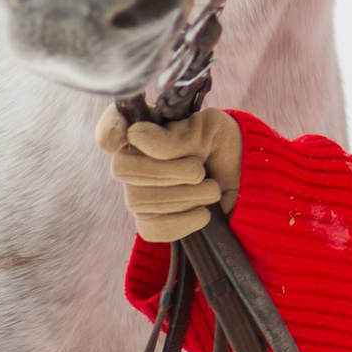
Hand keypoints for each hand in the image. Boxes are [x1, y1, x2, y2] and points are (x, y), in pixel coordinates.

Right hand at [97, 106, 243, 242]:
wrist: (241, 179)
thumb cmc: (220, 145)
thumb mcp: (209, 129)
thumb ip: (177, 134)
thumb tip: (137, 136)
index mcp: (145, 127)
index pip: (111, 124)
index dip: (110, 128)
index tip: (127, 134)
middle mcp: (132, 160)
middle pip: (123, 169)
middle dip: (169, 171)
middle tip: (198, 170)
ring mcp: (136, 192)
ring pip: (142, 200)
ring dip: (188, 195)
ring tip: (211, 188)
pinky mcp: (149, 220)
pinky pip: (154, 227)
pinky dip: (186, 221)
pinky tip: (203, 212)